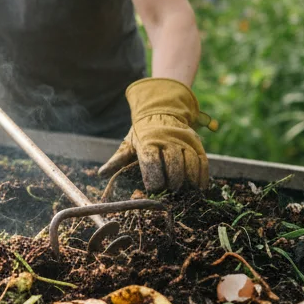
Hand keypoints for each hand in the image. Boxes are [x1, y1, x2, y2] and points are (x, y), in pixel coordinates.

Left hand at [98, 78, 216, 192]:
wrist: (161, 111)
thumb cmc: (142, 133)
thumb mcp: (128, 144)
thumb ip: (117, 161)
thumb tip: (101, 174)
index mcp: (147, 141)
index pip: (152, 161)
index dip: (154, 178)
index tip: (154, 189)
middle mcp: (167, 139)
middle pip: (173, 163)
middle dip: (173, 182)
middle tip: (171, 192)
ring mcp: (184, 140)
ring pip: (190, 163)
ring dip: (188, 181)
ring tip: (184, 192)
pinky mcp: (196, 143)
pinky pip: (203, 161)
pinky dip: (202, 177)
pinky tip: (198, 188)